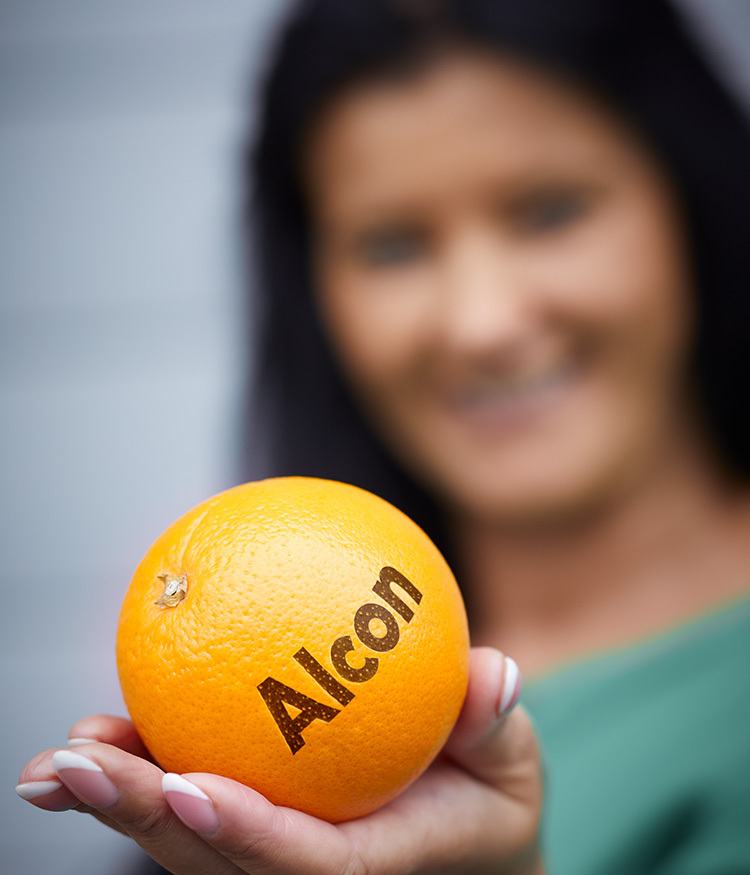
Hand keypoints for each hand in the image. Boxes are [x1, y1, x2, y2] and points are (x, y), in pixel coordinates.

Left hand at [17, 648, 543, 873]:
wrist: (470, 847)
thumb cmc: (491, 802)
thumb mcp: (514, 763)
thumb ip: (496, 723)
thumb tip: (491, 673)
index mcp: (375, 866)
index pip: (302, 863)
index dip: (242, 831)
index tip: (182, 785)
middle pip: (214, 862)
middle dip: (138, 820)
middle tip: (74, 767)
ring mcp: (276, 859)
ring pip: (187, 847)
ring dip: (119, 805)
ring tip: (62, 760)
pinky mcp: (258, 834)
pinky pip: (192, 811)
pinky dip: (142, 781)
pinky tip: (103, 741)